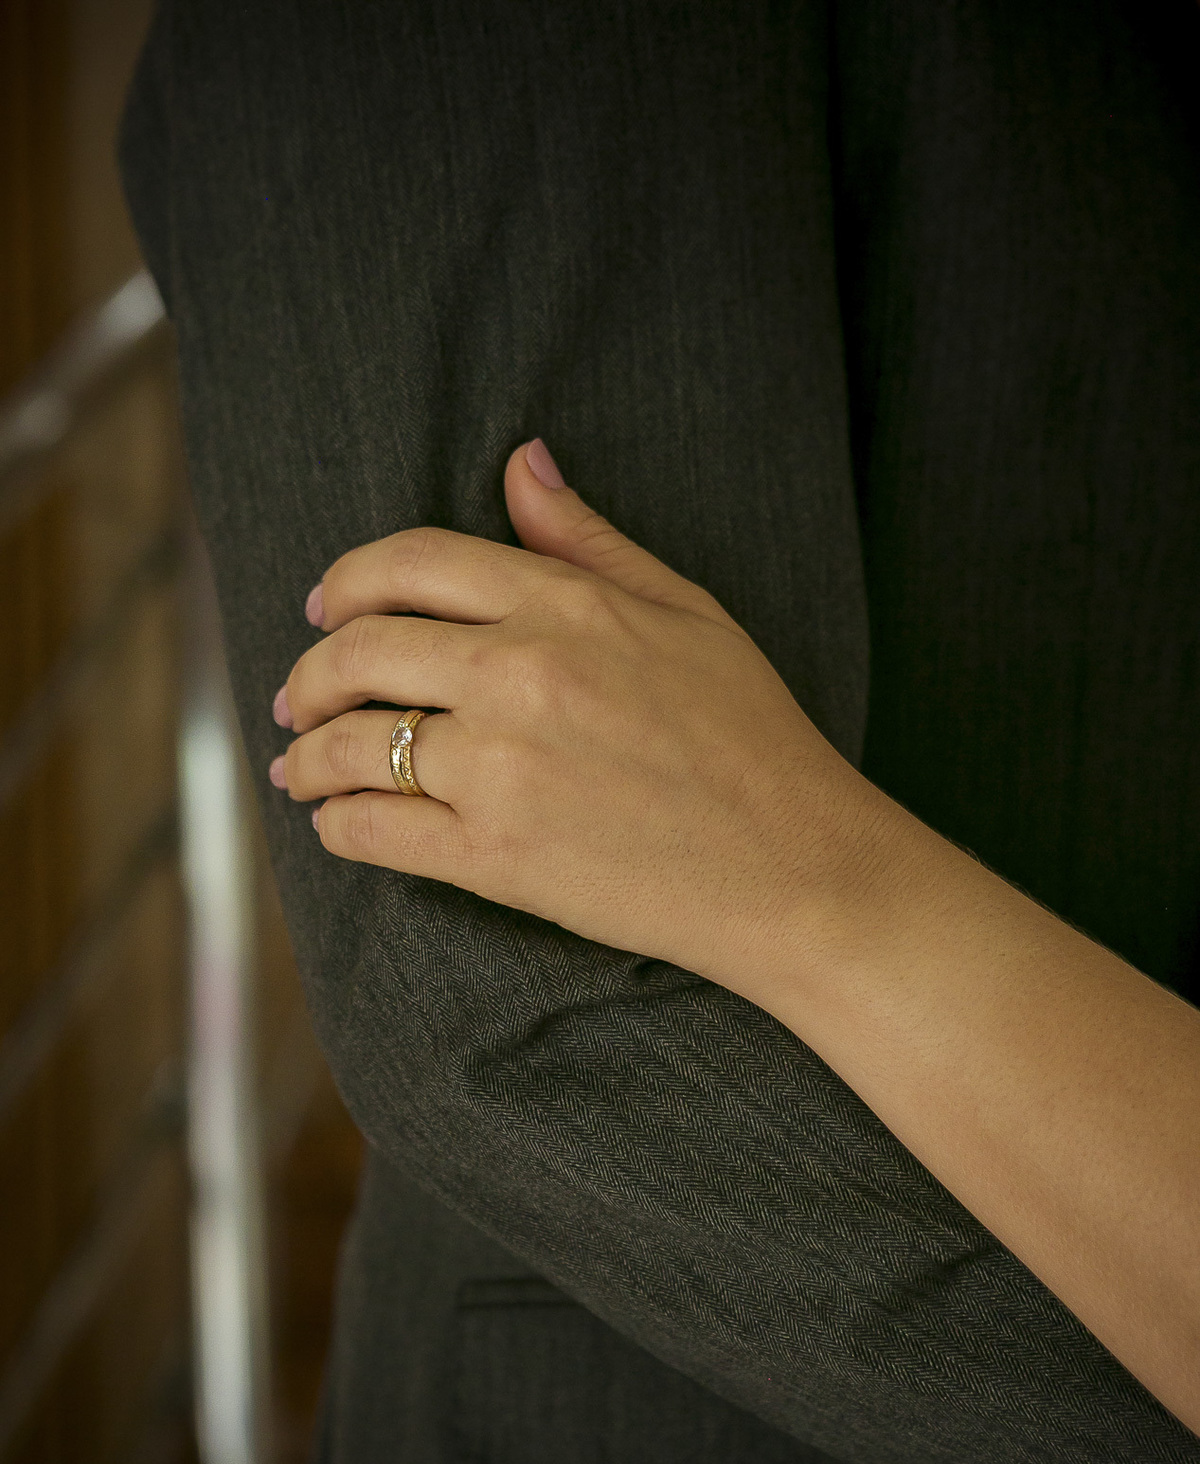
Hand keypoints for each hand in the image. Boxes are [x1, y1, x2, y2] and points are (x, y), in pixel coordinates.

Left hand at [269, 439, 875, 996]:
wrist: (793, 865)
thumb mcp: (686, 611)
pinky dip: (337, 825)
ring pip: (349, 744)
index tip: (323, 608)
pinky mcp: (495, 858)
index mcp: (561, 606)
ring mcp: (499, 769)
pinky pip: (373, 830)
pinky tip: (336, 823)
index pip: (409, 566)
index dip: (345, 582)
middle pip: (361, 650)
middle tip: (297, 695)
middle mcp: (516, 675)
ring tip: (296, 769)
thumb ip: (588, 540)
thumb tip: (520, 460)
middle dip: (310, 672)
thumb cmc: (751, 737)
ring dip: (304, 754)